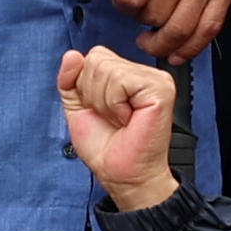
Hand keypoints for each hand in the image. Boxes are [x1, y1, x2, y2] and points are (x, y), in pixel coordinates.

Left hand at [58, 46, 183, 211]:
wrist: (121, 175)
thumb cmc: (106, 148)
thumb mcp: (77, 108)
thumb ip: (69, 80)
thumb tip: (71, 55)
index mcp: (126, 74)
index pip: (94, 55)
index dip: (85, 85)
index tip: (100, 110)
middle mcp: (143, 73)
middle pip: (97, 59)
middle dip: (92, 94)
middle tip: (111, 118)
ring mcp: (155, 79)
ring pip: (107, 69)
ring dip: (104, 102)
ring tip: (119, 120)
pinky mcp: (160, 89)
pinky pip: (120, 80)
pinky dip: (115, 105)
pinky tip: (128, 119)